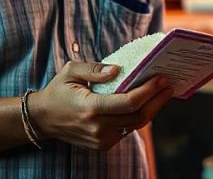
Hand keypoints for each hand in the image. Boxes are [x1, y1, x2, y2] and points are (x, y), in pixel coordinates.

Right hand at [28, 62, 173, 150]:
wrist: (44, 119)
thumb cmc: (58, 91)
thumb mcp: (71, 71)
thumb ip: (95, 69)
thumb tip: (118, 70)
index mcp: (90, 108)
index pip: (128, 102)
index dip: (148, 91)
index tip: (161, 79)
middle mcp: (98, 128)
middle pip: (138, 116)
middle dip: (156, 100)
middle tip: (169, 85)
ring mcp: (101, 140)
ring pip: (135, 126)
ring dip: (151, 109)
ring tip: (162, 93)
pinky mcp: (103, 145)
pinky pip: (127, 130)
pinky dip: (138, 117)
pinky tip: (146, 104)